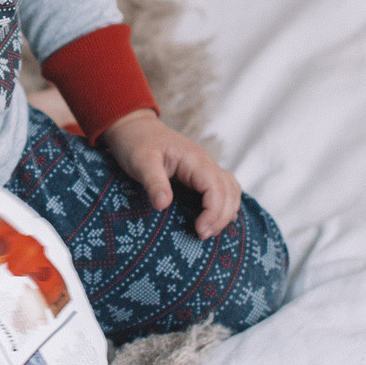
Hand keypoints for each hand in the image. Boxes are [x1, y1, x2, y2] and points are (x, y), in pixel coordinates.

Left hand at [98, 109, 240, 238]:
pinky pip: (223, 188)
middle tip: (201, 235)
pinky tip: (218, 220)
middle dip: (221, 217)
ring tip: (207, 231)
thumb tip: (163, 205)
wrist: (134, 128)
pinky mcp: (199, 174)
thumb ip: (153, 182)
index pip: (216, 187)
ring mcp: (204, 168)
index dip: (214, 211)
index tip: (199, 230)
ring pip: (231, 189)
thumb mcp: (140, 162)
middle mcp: (205, 163)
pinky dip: (225, 205)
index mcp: (194, 159)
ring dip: (226, 212)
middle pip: (228, 191)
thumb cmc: (136, 143)